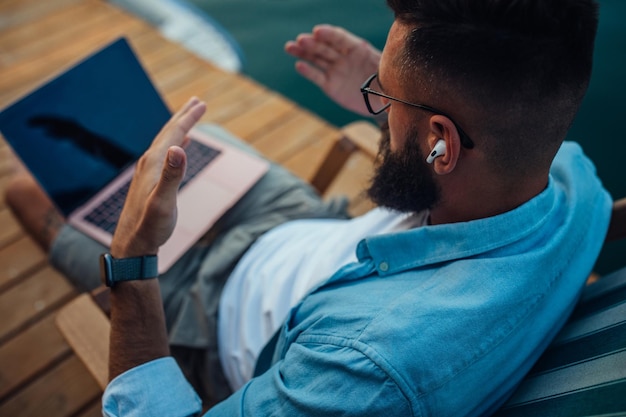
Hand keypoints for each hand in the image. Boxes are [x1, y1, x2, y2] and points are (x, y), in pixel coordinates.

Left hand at [110, 97, 205, 258]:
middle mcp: (148, 164)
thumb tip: (179, 147)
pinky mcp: (149, 183)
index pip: (173, 134)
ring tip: (189, 119)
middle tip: (197, 102)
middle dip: (183, 117)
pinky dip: (175, 147)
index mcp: (154, 164)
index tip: (202, 104)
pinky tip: (179, 148)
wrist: (131, 246)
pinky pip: (164, 157)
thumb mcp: (163, 203)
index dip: (188, 119)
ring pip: (165, 143)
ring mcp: (147, 173)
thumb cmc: (149, 227)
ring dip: (178, 130)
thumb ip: (172, 176)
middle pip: (168, 134)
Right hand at [285, 24, 380, 115]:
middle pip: (325, 47)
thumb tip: (375, 60)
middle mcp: (343, 57)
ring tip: (289, 47)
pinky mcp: (330, 85)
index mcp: (357, 48)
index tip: (317, 31)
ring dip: (303, 53)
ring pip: (317, 59)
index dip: (328, 33)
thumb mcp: (385, 69)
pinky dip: (308, 71)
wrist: (383, 101)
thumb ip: (376, 62)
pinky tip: (298, 65)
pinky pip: (317, 77)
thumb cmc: (386, 82)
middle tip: (300, 40)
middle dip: (312, 43)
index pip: (339, 38)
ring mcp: (335, 70)